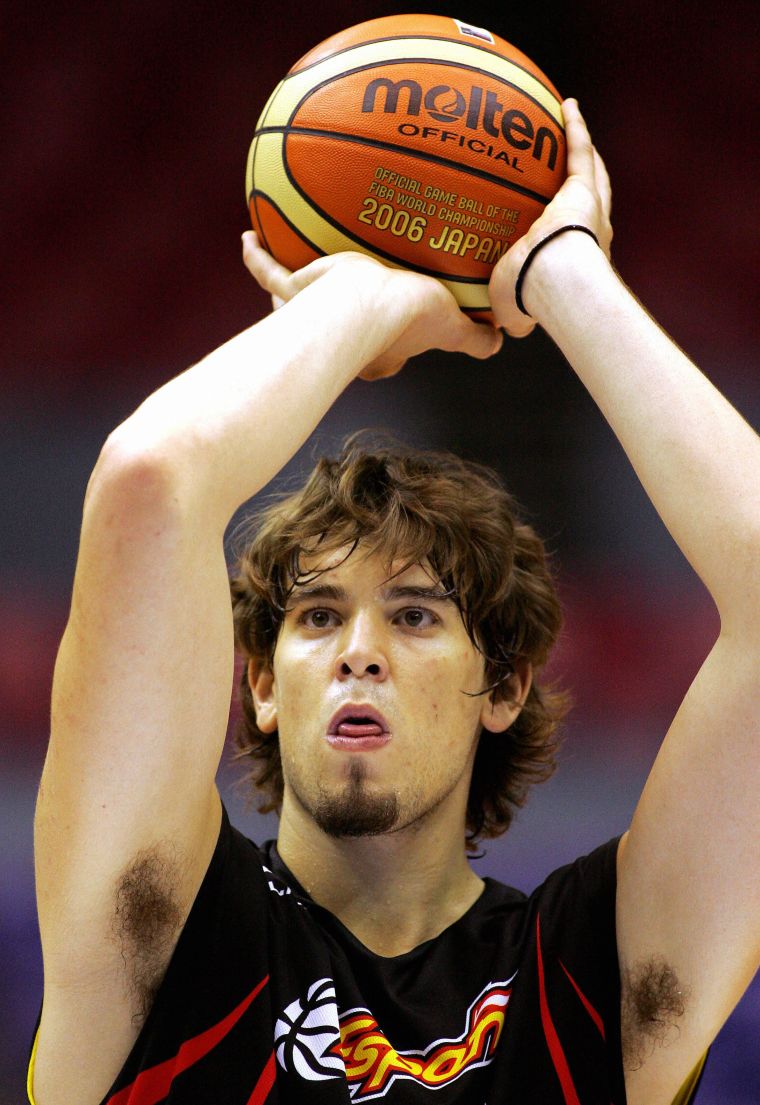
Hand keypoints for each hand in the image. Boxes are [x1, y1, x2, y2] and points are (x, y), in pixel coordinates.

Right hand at [242, 231, 501, 379]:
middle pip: (337, 327)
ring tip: (290, 264)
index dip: (395, 346)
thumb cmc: (405, 320)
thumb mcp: (450, 329)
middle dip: (339, 317)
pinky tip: (249, 238)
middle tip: (345, 295)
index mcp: (378, 349)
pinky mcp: (294, 292)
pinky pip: (269, 274)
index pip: (386, 354)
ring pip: (295, 305)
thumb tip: (501, 343)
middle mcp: (341, 336)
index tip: (398, 328)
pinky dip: (257, 258)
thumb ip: (474, 338)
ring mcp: (312, 314)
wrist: (362, 309)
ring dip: (294, 289)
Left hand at [488, 98, 612, 336]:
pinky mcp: (582, 190)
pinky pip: (580, 151)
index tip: (557, 220)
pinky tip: (566, 104)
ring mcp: (589, 209)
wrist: (554, 281)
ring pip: (590, 173)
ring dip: (583, 149)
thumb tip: (499, 328)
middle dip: (584, 183)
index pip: (572, 241)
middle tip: (575, 169)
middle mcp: (588, 233)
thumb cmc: (532, 299)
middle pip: (590, 201)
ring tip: (571, 126)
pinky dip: (576, 128)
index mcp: (574, 260)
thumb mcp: (512, 309)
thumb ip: (507, 313)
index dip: (567, 229)